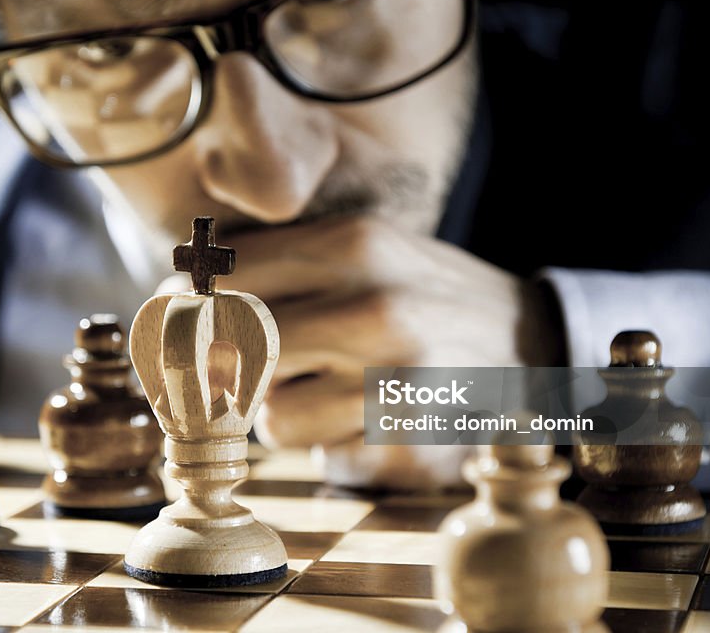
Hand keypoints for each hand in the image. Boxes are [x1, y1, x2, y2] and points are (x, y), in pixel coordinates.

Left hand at [158, 216, 563, 485]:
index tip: (177, 322)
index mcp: (355, 247)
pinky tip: (362, 423)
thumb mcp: (363, 250)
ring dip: (280, 416)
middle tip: (233, 370)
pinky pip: (325, 461)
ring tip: (320, 394)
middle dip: (221, 370)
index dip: (183, 310)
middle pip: (233, 356)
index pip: (223, 283)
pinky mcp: (416, 447)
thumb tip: (176, 295)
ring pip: (272, 422)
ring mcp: (401, 385)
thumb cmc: (424, 294)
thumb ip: (276, 266)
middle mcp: (377, 310)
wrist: (533, 346)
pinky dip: (330, 448)